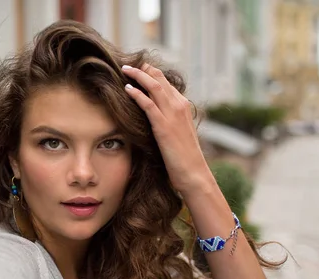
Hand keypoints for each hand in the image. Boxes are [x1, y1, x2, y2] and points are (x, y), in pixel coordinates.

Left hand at [122, 64, 212, 193]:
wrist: (193, 172)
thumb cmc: (184, 157)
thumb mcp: (177, 133)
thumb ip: (168, 121)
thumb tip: (153, 117)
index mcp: (183, 106)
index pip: (165, 82)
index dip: (150, 73)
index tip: (137, 69)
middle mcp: (179, 105)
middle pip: (159, 78)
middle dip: (143, 69)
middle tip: (127, 65)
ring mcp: (172, 114)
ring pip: (153, 86)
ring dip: (138, 75)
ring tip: (124, 69)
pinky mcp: (163, 126)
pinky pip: (148, 104)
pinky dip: (136, 94)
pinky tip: (126, 89)